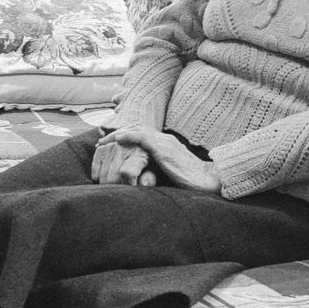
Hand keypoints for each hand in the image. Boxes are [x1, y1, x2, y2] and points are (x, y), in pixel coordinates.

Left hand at [103, 126, 220, 193]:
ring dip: (118, 133)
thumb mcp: (170, 171)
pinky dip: (129, 136)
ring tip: (104, 140)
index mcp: (165, 143)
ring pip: (137, 130)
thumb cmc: (191, 180)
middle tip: (101, 137)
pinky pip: (143, 138)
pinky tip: (118, 139)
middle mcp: (164, 138)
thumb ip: (158, 168)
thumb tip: (144, 176)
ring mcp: (164, 142)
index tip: (110, 139)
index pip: (141, 132)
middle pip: (136, 127)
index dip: (124, 134)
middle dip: (117, 131)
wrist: (207, 180)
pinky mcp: (164, 149)